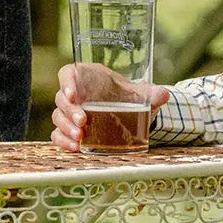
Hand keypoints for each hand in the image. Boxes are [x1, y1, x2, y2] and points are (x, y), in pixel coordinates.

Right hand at [51, 62, 170, 151]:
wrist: (128, 112)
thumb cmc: (128, 97)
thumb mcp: (140, 94)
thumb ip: (152, 93)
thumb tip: (164, 94)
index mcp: (87, 77)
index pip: (68, 74)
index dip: (67, 83)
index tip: (74, 95)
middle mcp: (76, 93)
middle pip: (62, 100)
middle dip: (70, 112)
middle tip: (83, 123)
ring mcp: (70, 112)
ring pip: (59, 117)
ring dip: (66, 128)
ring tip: (80, 138)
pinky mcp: (69, 128)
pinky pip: (58, 134)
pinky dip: (63, 141)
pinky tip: (75, 147)